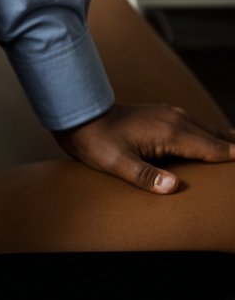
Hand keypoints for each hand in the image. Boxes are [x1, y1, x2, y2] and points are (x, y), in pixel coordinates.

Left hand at [51, 100, 234, 192]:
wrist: (79, 113)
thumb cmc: (96, 141)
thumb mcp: (117, 163)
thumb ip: (145, 175)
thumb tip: (173, 186)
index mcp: (169, 132)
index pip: (211, 149)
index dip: (232, 157)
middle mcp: (174, 119)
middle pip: (214, 137)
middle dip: (231, 148)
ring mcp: (168, 114)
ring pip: (205, 129)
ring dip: (222, 140)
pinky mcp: (161, 114)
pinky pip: (193, 124)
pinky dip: (208, 134)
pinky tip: (210, 138)